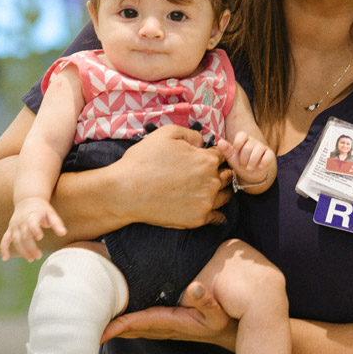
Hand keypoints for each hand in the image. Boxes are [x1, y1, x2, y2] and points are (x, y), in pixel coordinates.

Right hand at [0, 197, 66, 260]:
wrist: (28, 200)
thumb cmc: (42, 209)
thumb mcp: (51, 213)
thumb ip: (57, 223)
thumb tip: (63, 233)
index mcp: (32, 215)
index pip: (32, 223)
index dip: (35, 230)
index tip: (40, 237)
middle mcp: (21, 221)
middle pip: (24, 236)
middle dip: (31, 247)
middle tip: (38, 256)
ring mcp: (14, 226)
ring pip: (16, 240)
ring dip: (22, 251)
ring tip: (31, 259)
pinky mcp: (10, 229)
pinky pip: (4, 240)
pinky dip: (3, 248)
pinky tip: (5, 258)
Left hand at [100, 281, 237, 349]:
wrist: (231, 332)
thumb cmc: (224, 321)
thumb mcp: (218, 313)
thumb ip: (206, 300)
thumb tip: (194, 287)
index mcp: (173, 322)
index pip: (141, 323)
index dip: (120, 325)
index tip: (102, 329)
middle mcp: (165, 327)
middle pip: (131, 328)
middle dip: (110, 327)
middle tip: (87, 322)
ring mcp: (166, 327)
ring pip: (135, 327)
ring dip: (117, 325)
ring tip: (97, 318)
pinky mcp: (168, 323)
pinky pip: (142, 323)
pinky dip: (127, 322)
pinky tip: (119, 316)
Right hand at [106, 124, 233, 228]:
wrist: (125, 192)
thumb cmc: (143, 160)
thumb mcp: (167, 134)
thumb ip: (192, 134)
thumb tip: (203, 142)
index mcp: (207, 160)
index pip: (222, 155)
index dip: (213, 154)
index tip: (205, 157)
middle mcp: (211, 182)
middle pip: (227, 175)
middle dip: (219, 171)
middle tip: (205, 173)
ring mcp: (206, 202)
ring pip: (225, 195)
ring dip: (220, 190)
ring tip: (206, 189)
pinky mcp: (197, 219)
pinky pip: (217, 217)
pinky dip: (215, 212)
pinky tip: (206, 206)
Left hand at [218, 132, 275, 185]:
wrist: (251, 175)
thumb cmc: (241, 164)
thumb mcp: (231, 158)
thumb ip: (226, 150)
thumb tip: (220, 142)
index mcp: (244, 140)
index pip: (241, 135)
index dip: (237, 144)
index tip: (235, 153)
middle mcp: (253, 141)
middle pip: (248, 146)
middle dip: (244, 158)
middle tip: (243, 164)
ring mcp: (262, 147)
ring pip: (258, 150)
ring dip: (252, 162)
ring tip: (249, 168)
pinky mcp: (270, 154)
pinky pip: (267, 156)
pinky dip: (262, 163)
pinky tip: (259, 167)